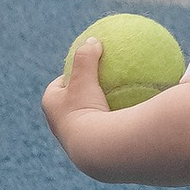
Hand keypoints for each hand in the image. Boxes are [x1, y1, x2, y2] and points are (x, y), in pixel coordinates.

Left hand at [41, 36, 110, 162]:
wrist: (95, 150)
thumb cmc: (85, 111)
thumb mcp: (83, 79)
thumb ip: (86, 58)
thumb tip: (93, 40)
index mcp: (52, 106)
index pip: (58, 85)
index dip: (70, 75)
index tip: (84, 66)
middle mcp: (61, 124)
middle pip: (74, 101)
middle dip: (85, 93)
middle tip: (102, 80)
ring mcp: (78, 138)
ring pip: (90, 117)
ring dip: (101, 108)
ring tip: (121, 98)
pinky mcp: (94, 148)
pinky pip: (107, 128)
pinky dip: (118, 120)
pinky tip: (137, 114)